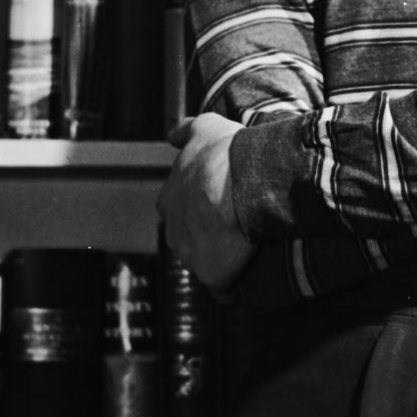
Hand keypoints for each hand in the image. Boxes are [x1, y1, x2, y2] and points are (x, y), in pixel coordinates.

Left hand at [157, 112, 253, 295]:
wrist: (243, 184)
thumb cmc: (225, 155)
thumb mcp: (205, 128)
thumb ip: (187, 130)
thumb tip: (174, 135)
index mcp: (169, 200)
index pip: (182, 209)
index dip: (202, 206)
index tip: (222, 202)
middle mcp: (173, 231)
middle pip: (189, 238)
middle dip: (208, 235)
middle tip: (236, 225)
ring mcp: (191, 257)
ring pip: (204, 263)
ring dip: (221, 260)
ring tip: (247, 251)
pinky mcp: (212, 276)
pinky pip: (222, 289)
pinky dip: (232, 286)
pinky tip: (245, 279)